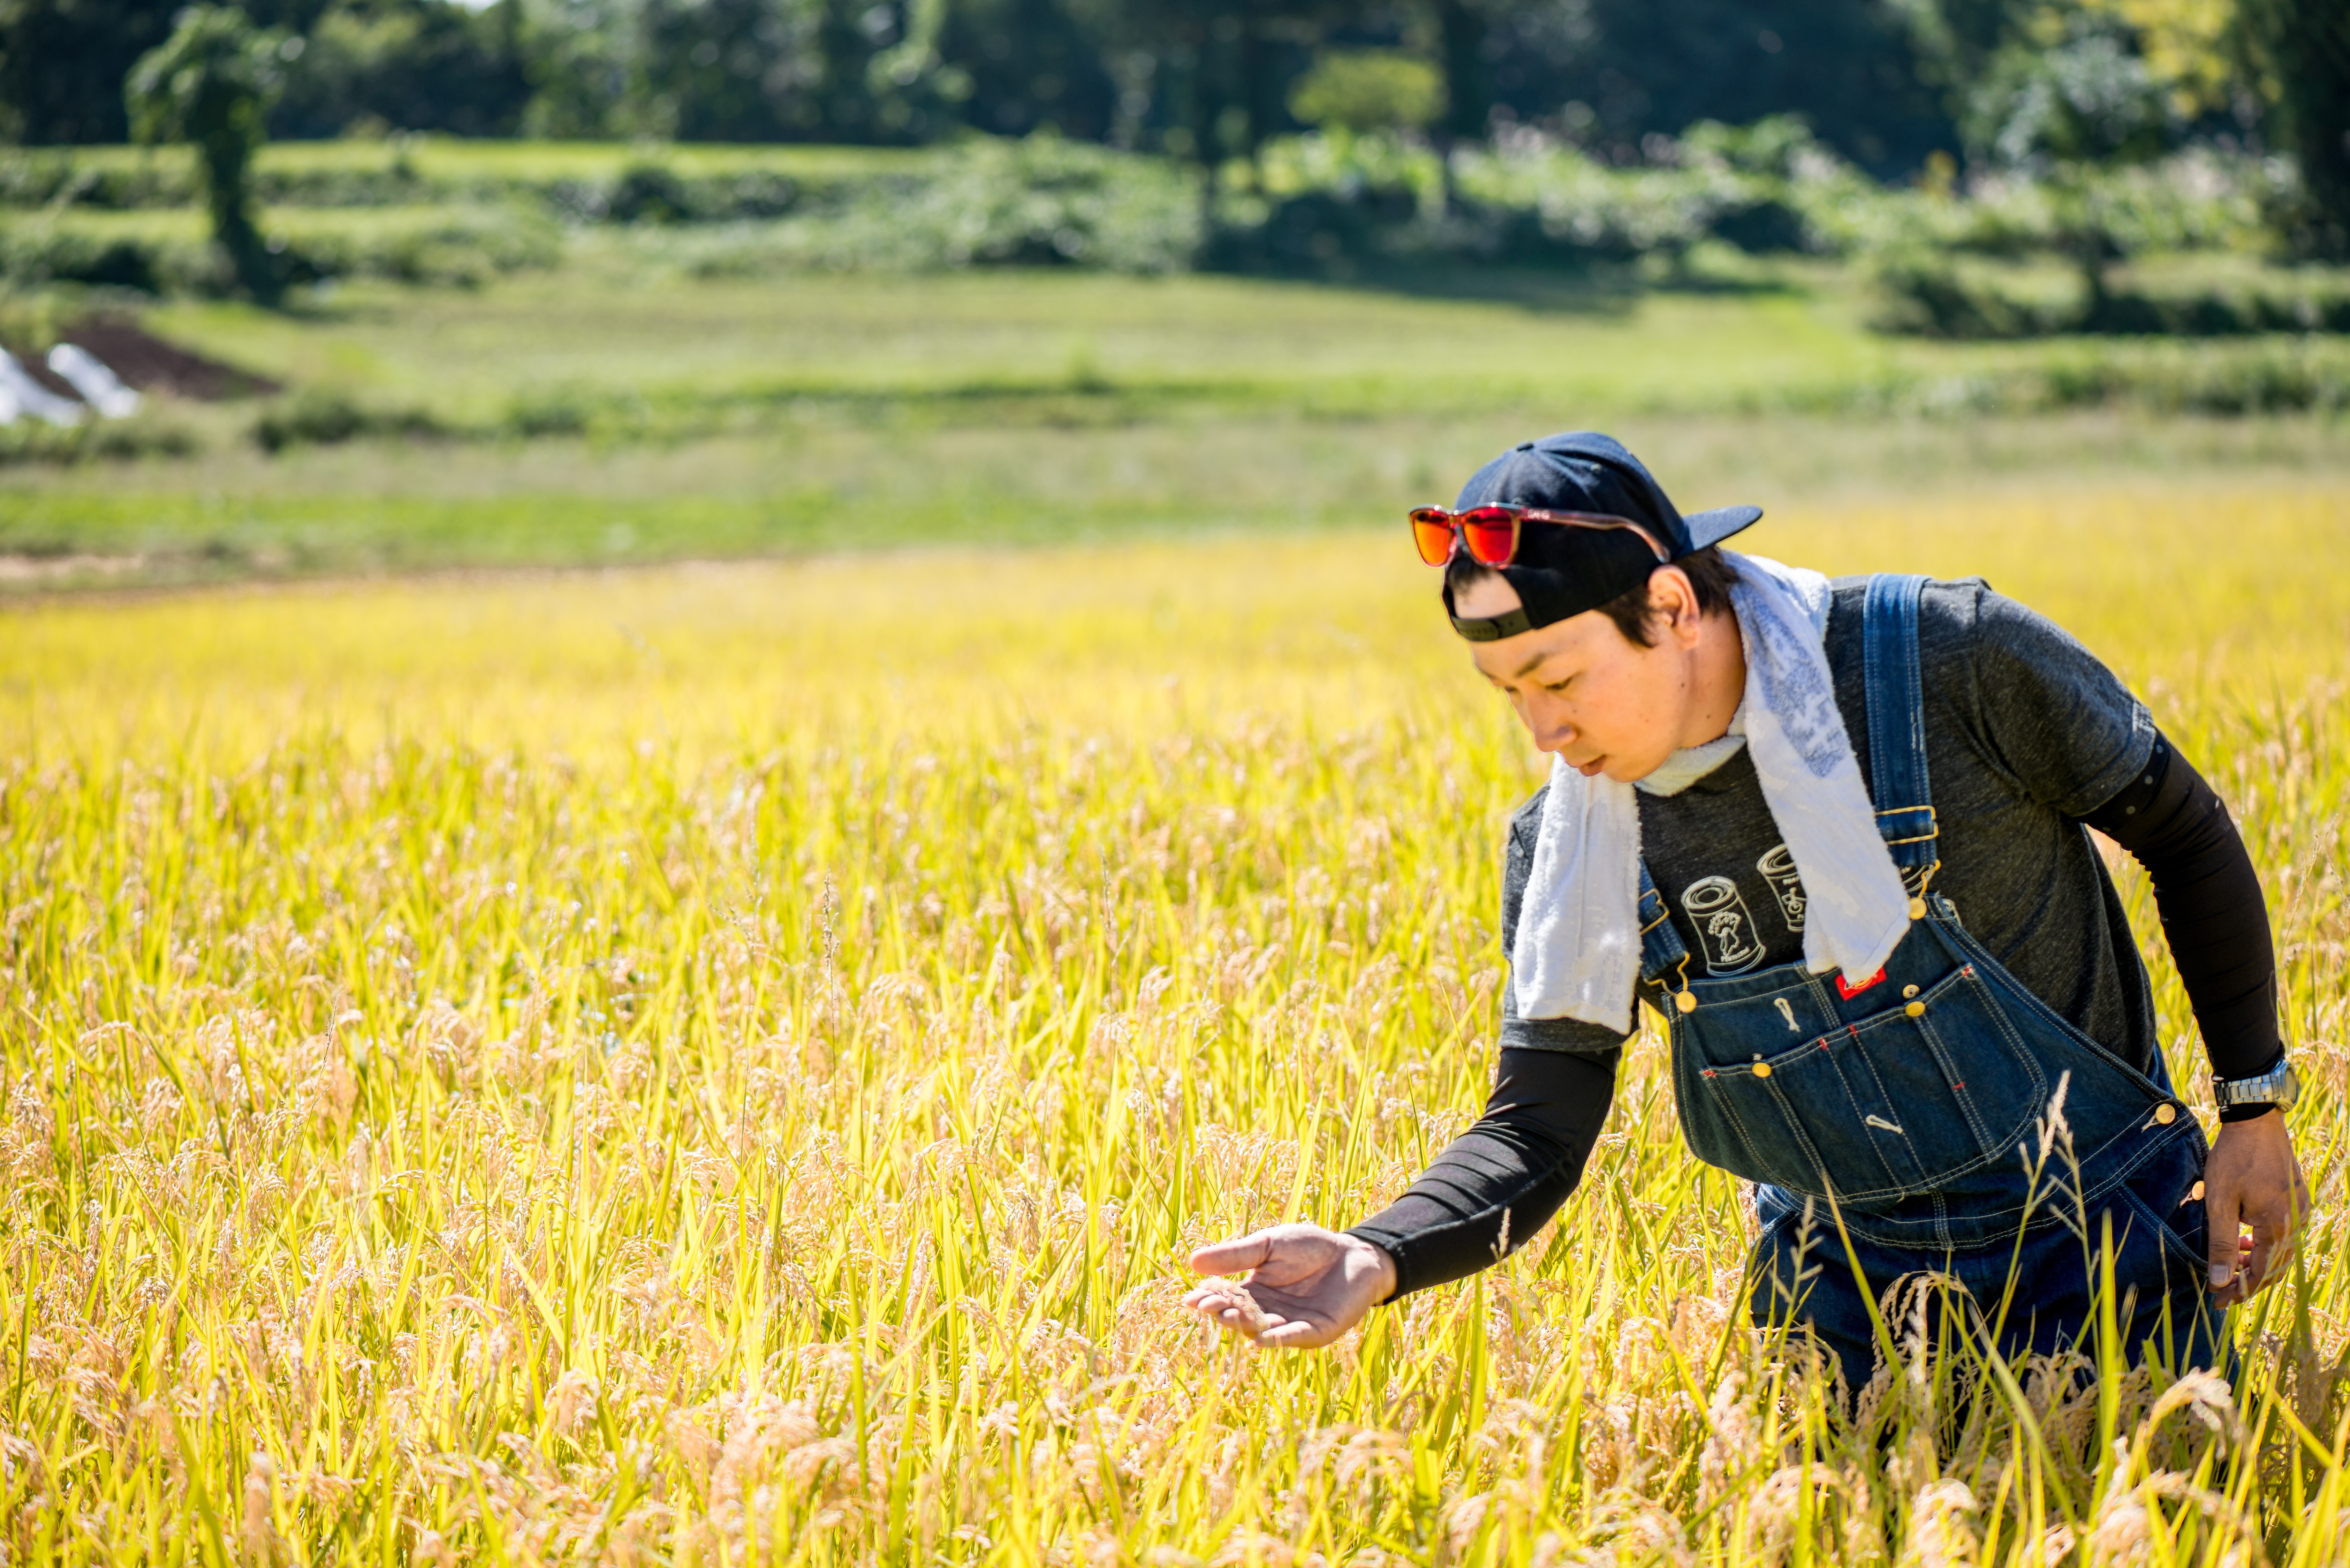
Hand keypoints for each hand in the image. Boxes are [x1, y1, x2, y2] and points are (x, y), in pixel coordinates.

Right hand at [1181, 1223, 1397, 1348]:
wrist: (1353, 1252)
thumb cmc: (1309, 1247)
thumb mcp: (1268, 1245)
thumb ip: (1236, 1255)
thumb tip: (1193, 1261)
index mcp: (1254, 1292)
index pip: (1226, 1299)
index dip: (1209, 1299)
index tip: (1191, 1299)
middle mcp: (1269, 1312)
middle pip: (1240, 1318)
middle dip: (1224, 1313)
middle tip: (1210, 1307)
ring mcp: (1291, 1324)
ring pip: (1263, 1330)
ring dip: (1247, 1326)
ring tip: (1232, 1317)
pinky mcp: (1315, 1332)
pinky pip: (1293, 1338)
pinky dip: (1278, 1338)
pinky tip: (1263, 1337)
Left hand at [2203, 1110, 2309, 1307]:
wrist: (2256, 1122)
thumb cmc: (2234, 1159)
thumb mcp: (2220, 1201)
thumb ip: (2222, 1242)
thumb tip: (2220, 1279)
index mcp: (2279, 1227)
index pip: (2261, 1273)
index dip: (2239, 1290)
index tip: (2217, 1300)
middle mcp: (2296, 1223)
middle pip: (2274, 1267)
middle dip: (2247, 1282)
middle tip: (2221, 1291)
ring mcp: (2299, 1212)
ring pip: (2279, 1252)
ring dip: (2256, 1264)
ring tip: (2229, 1268)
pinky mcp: (2296, 1202)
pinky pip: (2282, 1235)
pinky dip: (2264, 1245)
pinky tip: (2244, 1243)